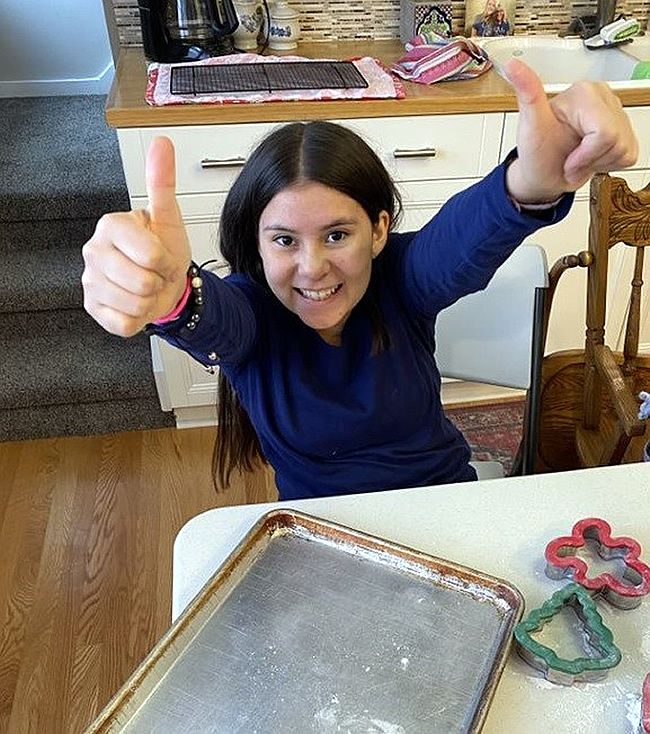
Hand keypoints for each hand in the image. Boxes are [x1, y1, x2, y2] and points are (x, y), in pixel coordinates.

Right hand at [82, 136, 190, 336]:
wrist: (164, 284)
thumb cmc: (164, 250)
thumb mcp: (168, 217)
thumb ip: (162, 182)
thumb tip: (162, 144)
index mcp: (111, 226)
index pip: (151, 256)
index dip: (166, 262)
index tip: (162, 256)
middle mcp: (94, 252)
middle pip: (142, 283)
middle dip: (158, 282)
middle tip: (155, 274)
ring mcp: (90, 281)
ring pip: (135, 304)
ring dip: (150, 301)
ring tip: (147, 286)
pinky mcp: (93, 308)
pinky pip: (124, 323)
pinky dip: (137, 318)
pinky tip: (134, 303)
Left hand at [503, 59, 638, 203]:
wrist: (544, 173)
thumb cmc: (537, 152)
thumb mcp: (529, 126)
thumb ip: (527, 94)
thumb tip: (513, 65)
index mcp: (585, 93)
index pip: (604, 133)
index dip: (585, 154)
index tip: (567, 157)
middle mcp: (604, 98)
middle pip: (616, 141)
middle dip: (590, 159)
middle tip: (571, 159)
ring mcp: (617, 114)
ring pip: (624, 149)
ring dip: (597, 162)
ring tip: (578, 158)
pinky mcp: (625, 131)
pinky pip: (629, 156)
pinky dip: (608, 164)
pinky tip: (590, 158)